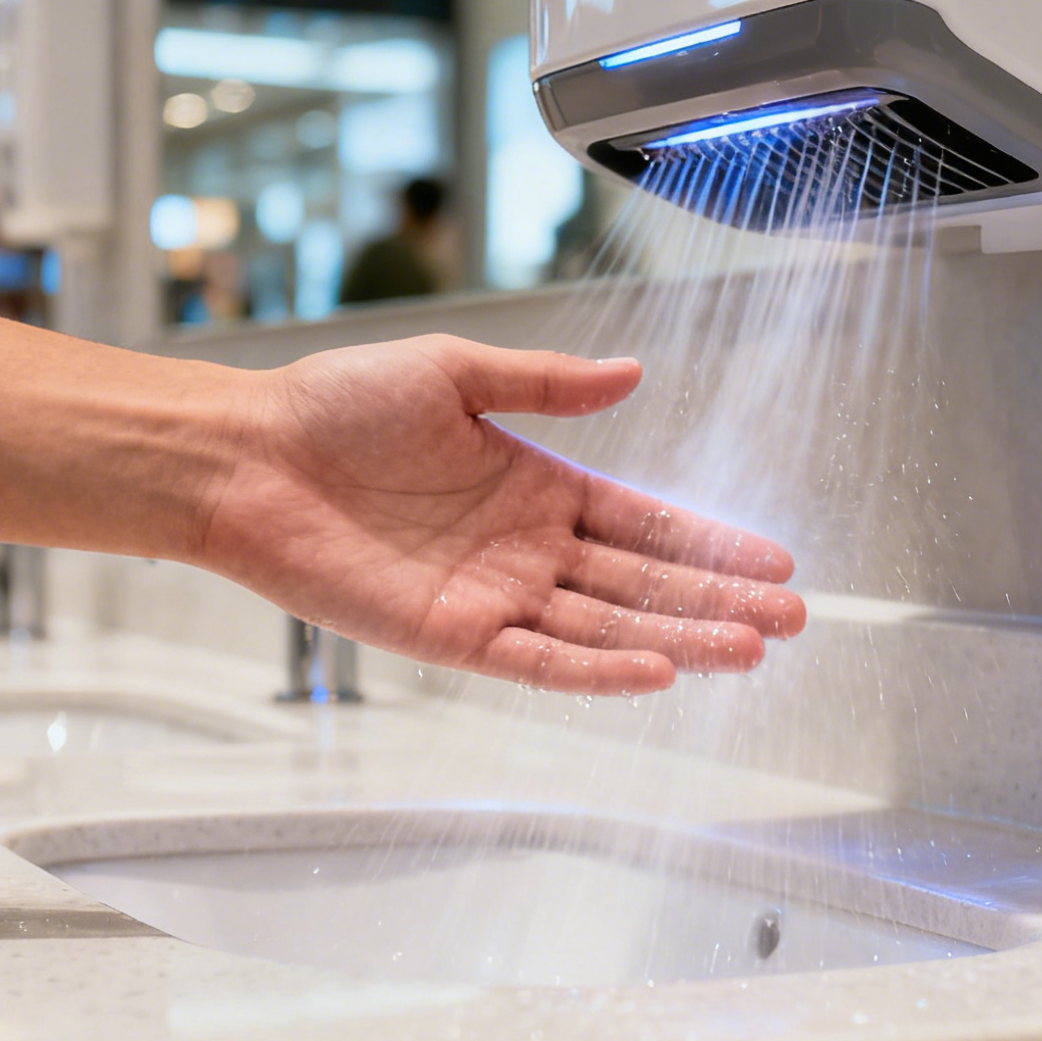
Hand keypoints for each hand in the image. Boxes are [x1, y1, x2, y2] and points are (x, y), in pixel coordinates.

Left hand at [194, 336, 803, 693]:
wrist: (250, 457)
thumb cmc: (335, 407)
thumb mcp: (456, 371)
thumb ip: (546, 383)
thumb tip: (632, 374)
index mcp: (535, 486)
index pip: (644, 523)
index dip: (710, 542)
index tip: (774, 560)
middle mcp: (524, 550)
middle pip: (642, 584)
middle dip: (718, 602)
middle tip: (791, 619)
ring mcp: (493, 597)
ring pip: (607, 627)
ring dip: (679, 640)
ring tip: (749, 649)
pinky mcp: (451, 636)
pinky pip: (539, 661)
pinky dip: (598, 669)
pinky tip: (657, 669)